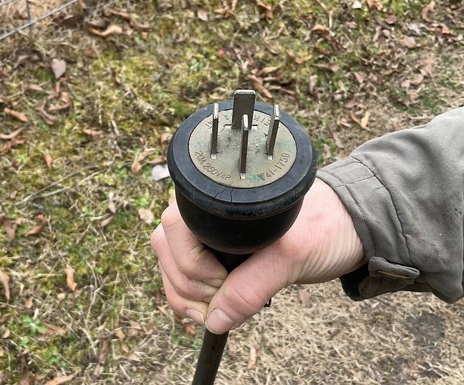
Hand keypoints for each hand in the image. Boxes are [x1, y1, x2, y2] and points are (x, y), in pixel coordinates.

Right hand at [150, 178, 365, 333]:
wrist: (351, 227)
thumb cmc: (327, 226)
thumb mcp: (292, 255)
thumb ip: (252, 285)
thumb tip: (214, 319)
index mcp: (219, 198)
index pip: (174, 228)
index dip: (191, 264)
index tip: (222, 284)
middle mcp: (207, 213)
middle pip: (166, 248)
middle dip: (186, 283)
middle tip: (221, 301)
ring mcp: (210, 232)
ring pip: (171, 263)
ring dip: (184, 294)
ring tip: (214, 312)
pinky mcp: (218, 251)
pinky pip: (187, 274)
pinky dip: (192, 297)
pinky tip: (212, 309)